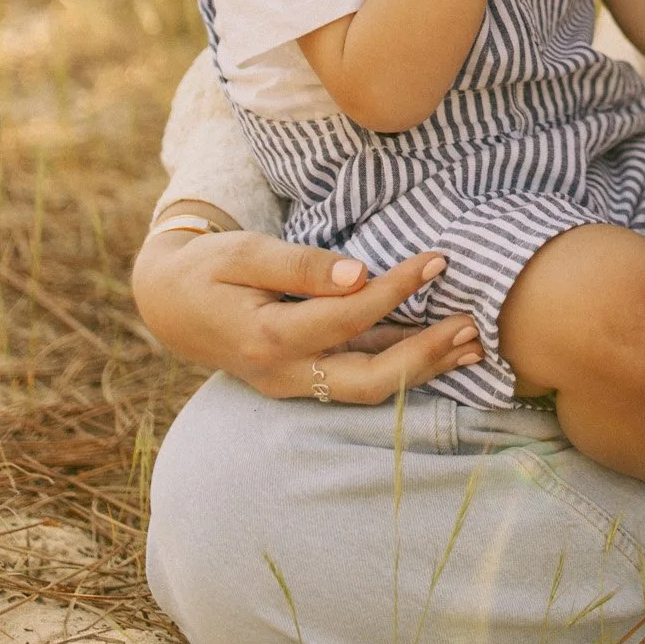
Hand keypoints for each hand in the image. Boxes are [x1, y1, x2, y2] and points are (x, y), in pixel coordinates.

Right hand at [132, 226, 483, 399]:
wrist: (170, 304)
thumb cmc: (209, 268)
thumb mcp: (244, 253)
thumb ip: (301, 266)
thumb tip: (359, 274)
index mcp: (268, 338)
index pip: (346, 318)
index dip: (395, 290)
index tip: (436, 261)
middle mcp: (285, 374)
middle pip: (368, 380)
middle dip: (426, 357)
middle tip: (473, 327)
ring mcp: (296, 384)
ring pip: (369, 389)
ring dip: (424, 370)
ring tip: (474, 346)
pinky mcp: (306, 380)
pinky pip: (360, 380)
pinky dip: (402, 368)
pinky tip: (440, 351)